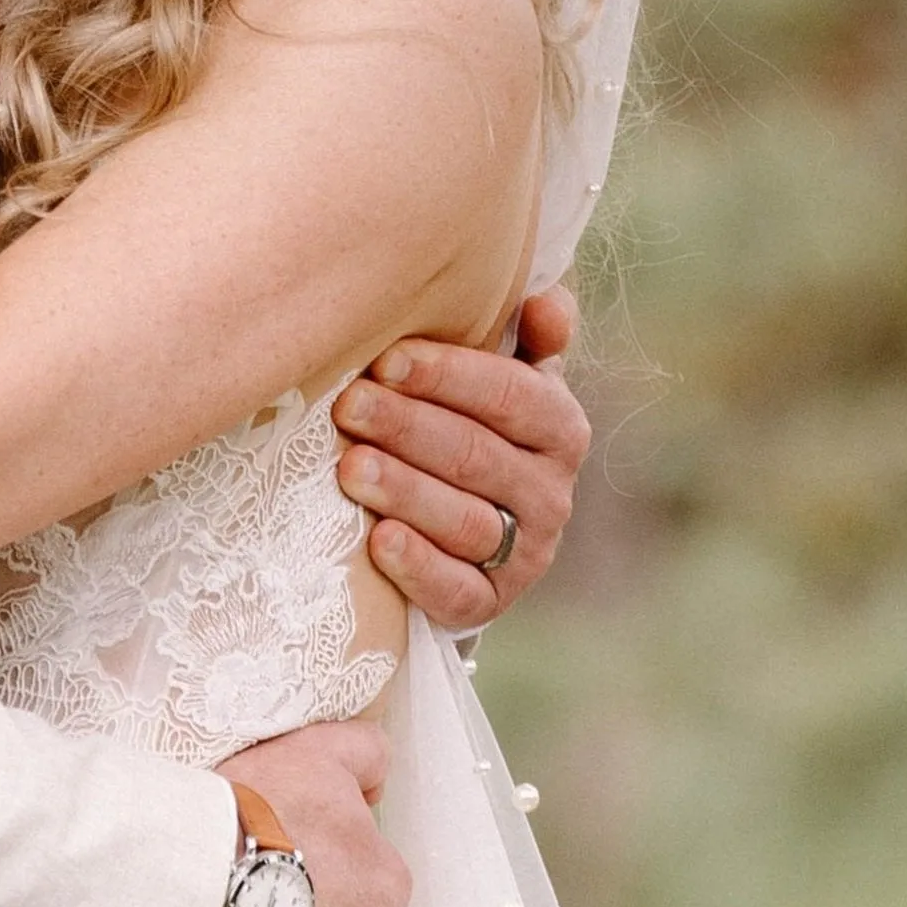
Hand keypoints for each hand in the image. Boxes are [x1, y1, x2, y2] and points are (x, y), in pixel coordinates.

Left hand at [332, 286, 589, 631]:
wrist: (460, 519)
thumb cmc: (469, 417)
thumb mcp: (503, 370)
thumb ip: (528, 333)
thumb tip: (545, 303)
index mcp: (558, 425)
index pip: (510, 395)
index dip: (448, 376)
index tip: (386, 359)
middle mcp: (552, 492)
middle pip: (477, 455)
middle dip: (408, 427)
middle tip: (348, 405)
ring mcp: (525, 553)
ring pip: (466, 522)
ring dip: (407, 492)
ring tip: (351, 467)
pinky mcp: (490, 603)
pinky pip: (458, 592)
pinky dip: (419, 568)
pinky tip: (378, 541)